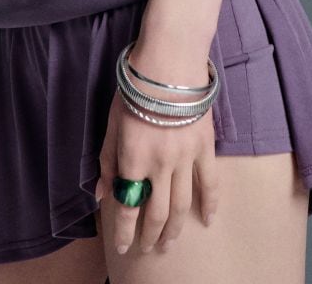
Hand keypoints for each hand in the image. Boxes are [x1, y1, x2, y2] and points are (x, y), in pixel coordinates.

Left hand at [95, 78, 219, 256]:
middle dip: (150, 236)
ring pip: (182, 205)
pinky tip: (208, 219)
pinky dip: (210, 204)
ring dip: (175, 229)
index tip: (123, 248)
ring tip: (169, 243)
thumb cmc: (134, 88)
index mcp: (133, 160)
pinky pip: (209, 182)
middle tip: (148, 250)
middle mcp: (159, 166)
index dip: (125, 232)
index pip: (128, 208)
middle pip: (157, 213)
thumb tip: (102, 193)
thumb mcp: (111, 123)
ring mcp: (185, 159)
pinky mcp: (205, 148)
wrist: (169, 62)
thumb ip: (107, 161)